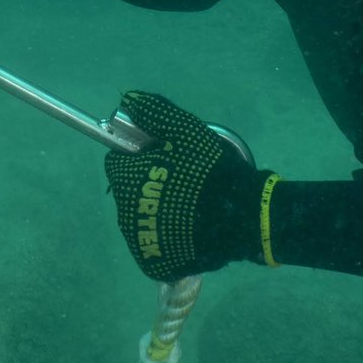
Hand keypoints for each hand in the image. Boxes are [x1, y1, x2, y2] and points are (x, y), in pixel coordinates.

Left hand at [103, 91, 272, 281]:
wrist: (244, 217)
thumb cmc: (211, 171)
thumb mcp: (185, 130)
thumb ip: (153, 112)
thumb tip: (128, 100)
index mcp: (126, 179)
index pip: (118, 162)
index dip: (140, 157)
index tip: (164, 158)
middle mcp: (125, 212)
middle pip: (128, 190)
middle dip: (145, 183)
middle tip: (180, 182)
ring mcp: (139, 241)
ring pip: (139, 217)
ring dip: (154, 210)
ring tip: (188, 207)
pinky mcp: (154, 263)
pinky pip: (151, 244)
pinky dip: (164, 237)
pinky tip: (187, 229)